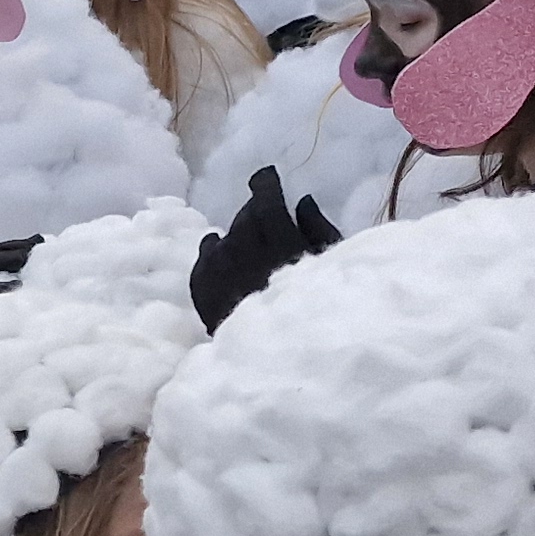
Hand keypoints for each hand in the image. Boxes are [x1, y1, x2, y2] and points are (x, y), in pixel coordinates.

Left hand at [190, 167, 340, 331]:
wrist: (283, 358)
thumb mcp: (332, 264)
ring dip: (236, 235)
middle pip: (244, 217)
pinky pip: (202, 262)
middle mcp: (242, 247)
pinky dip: (213, 253)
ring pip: (223, 238)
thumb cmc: (320, 308)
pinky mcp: (201, 291)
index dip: (265, 184)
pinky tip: (220, 252)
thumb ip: (316, 227)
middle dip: (254, 211)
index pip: (265, 197)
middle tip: (264, 215)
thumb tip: (301, 200)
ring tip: (248, 242)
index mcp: (278, 237)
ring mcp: (217, 269)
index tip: (266, 177)